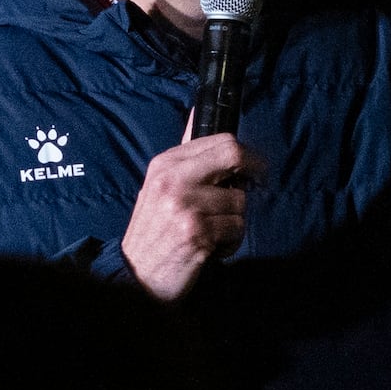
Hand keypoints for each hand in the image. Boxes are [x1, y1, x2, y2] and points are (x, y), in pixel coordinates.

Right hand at [122, 132, 251, 298]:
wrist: (136, 276)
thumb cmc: (154, 231)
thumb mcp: (160, 187)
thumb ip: (185, 156)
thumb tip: (198, 113)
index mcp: (165, 164)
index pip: (221, 140)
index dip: (246, 155)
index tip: (253, 168)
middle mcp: (173, 180)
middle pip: (233, 155)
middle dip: (252, 173)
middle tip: (252, 188)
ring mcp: (185, 206)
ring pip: (240, 201)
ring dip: (234, 222)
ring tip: (212, 233)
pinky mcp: (197, 233)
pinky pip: (236, 229)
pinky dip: (230, 243)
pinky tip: (210, 249)